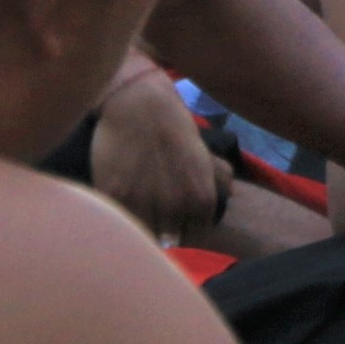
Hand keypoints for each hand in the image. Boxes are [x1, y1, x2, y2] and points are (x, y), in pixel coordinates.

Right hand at [85, 69, 227, 239]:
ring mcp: (143, 203)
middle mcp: (175, 205)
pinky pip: (117, 220)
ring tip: (136, 213)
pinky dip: (118, 217)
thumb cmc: (174, 125)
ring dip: (140, 226)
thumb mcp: (202, 151)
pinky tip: (119, 205)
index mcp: (200, 197)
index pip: (196, 232)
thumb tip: (231, 193)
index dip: (185, 225)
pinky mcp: (113, 197)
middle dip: (163, 229)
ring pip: (143, 234)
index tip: (176, 218)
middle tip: (153, 217)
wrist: (139, 104)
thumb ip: (217, 175)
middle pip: (169, 239)